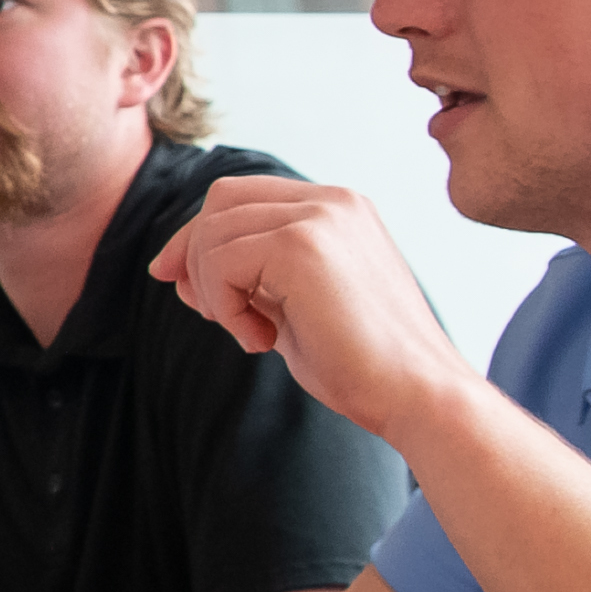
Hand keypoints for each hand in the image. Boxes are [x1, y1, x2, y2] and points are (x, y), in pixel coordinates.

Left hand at [143, 176, 465, 440]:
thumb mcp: (294, 306)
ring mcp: (320, 216)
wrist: (418, 396)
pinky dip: (224, 307)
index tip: (179, 282)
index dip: (200, 235)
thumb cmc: (360, 364)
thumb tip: (172, 267)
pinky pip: (222, 261)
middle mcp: (331, 201)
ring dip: (213, 290)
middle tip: (205, 311)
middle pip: (221, 200)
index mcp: (337, 208)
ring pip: (214, 232)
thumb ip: (248, 277)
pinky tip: (261, 341)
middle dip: (192, 254)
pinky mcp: (303, 244)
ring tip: (253, 334)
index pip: (242, 195)